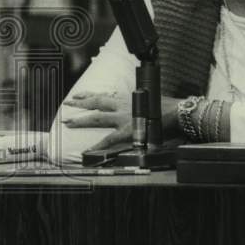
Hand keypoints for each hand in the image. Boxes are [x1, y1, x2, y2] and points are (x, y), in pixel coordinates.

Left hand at [63, 92, 181, 152]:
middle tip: (67, 103)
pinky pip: (108, 139)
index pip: (104, 95)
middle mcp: (122, 106)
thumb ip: (139, 106)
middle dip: (80, 103)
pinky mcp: (127, 131)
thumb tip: (137, 110)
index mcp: (128, 99)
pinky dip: (97, 145)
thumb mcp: (150, 102)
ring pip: (97, 117)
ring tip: (68, 122)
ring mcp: (123, 118)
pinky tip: (87, 150)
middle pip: (97, 102)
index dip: (90, 95)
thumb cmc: (167, 108)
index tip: (78, 94)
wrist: (177, 113)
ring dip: (81, 120)